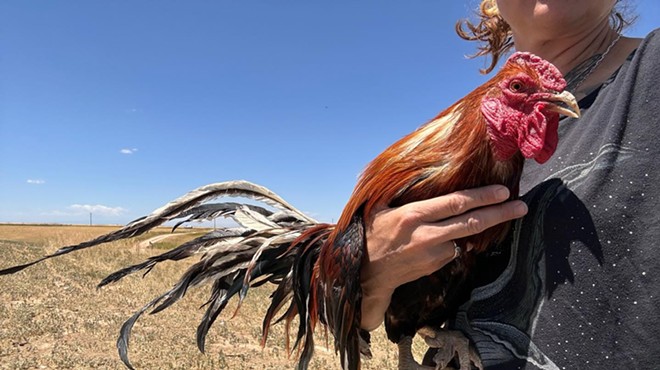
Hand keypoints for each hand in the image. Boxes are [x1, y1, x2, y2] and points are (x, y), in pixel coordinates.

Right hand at [359, 185, 527, 330]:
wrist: (364, 273)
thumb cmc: (370, 233)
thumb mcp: (379, 206)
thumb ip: (402, 191)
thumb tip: (420, 168)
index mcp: (413, 215)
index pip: (456, 203)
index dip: (482, 197)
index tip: (503, 192)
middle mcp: (426, 235)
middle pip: (471, 223)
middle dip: (500, 214)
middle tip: (522, 206)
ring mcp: (433, 254)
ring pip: (462, 236)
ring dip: (471, 228)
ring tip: (474, 219)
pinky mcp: (435, 266)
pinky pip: (451, 249)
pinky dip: (450, 241)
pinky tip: (433, 240)